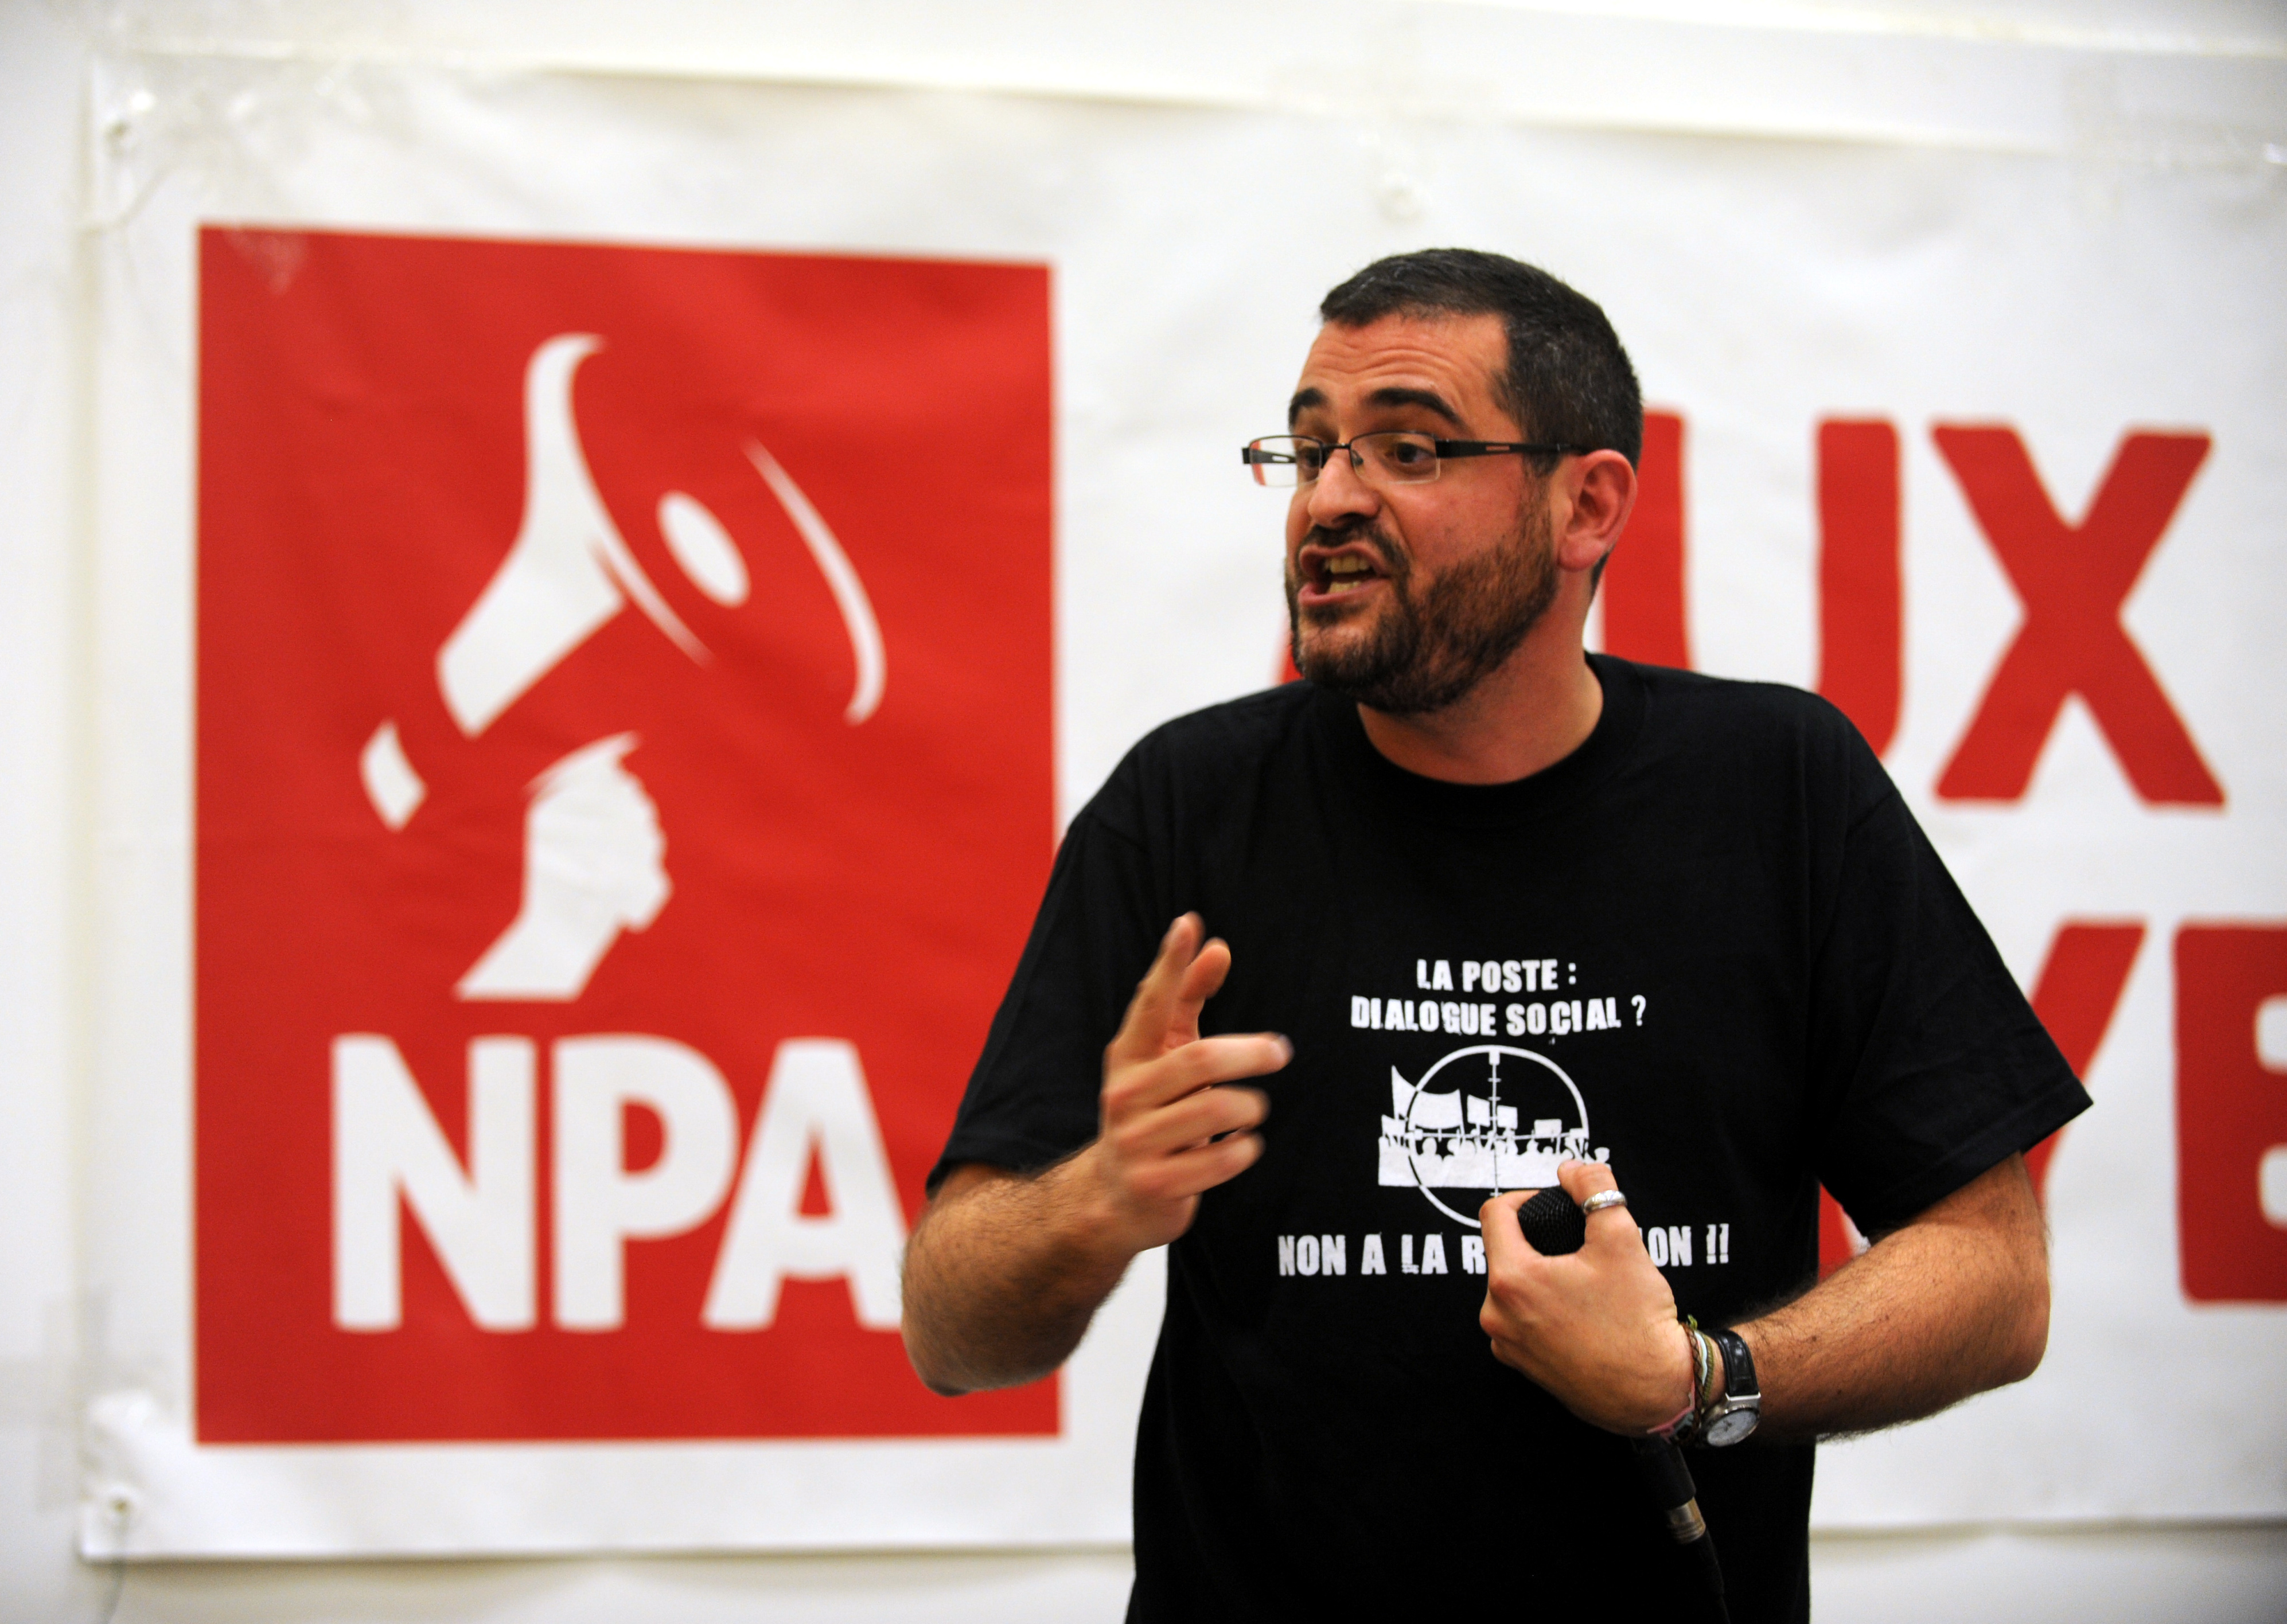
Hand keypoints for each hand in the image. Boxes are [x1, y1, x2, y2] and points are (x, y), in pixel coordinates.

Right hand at [1078, 914, 1285, 1256]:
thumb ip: (1187, 1002)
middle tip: (1280, 1051)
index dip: (1170, 965)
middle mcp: (1124, 1095)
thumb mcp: (1163, 1057)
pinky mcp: (1156, 1185)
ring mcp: (1135, 1144)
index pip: (1150, 1004)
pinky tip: (1244, 1145)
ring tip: (1254, 1108)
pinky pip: (1218, 1161)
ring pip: (1214, 1111)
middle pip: (1198, 1061)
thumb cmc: (1152, 1113)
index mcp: (1127, 1058)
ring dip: (1249, 1108)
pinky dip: (1244, 1149)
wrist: (1113, 1198)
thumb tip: (1216, 946)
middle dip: (1248, 1053)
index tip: (1189, 925)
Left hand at [1478, 1159, 1695, 1433]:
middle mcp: (1496, 1315)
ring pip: (1514, 1287)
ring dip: (1542, 1275)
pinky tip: (1580, 1312)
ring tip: (1584, 1282)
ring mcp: (1506, 1345)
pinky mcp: (1521, 1366)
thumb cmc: (1637, 1321)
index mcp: (1511, 1280)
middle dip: (1538, 1241)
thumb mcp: (1621, 1239)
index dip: (1525, 1197)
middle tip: (1580, 1248)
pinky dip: (1545, 1307)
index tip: (1554, 1203)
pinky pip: (1522, 1319)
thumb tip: (1573, 1169)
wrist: (1656, 1392)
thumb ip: (1595, 1190)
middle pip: (1505, 1251)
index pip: (1494, 1214)